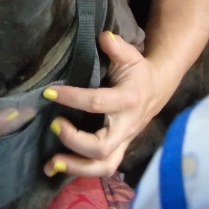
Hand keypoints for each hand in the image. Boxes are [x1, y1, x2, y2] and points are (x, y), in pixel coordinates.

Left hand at [43, 31, 162, 177]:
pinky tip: (55, 168)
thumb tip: (103, 37)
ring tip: (50, 163)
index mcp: (128, 100)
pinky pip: (101, 168)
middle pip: (101, 146)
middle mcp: (126, 126)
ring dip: (76, 167)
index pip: (97, 103)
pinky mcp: (118, 150)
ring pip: (103, 165)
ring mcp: (123, 142)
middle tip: (54, 125)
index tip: (49, 92)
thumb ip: (117, 47)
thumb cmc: (138, 71)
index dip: (72, 98)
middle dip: (74, 140)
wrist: (158, 89)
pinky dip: (79, 172)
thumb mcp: (131, 55)